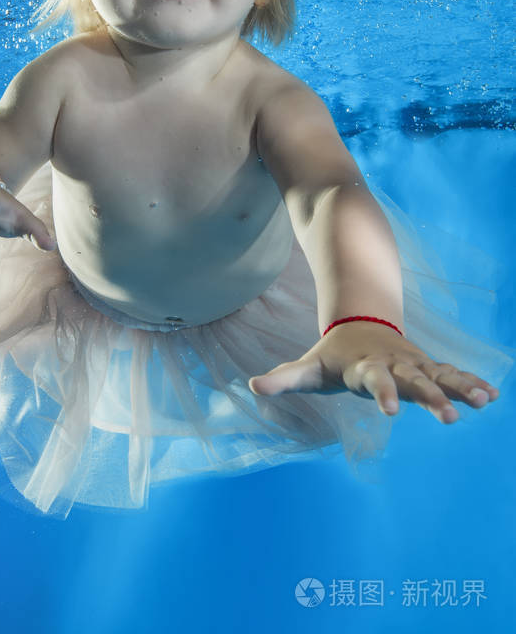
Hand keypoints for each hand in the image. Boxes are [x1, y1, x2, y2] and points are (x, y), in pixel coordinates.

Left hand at [248, 320, 498, 423]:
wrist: (359, 324)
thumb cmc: (332, 356)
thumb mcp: (307, 368)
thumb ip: (284, 378)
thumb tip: (252, 385)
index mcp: (364, 366)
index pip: (373, 380)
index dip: (381, 393)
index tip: (390, 411)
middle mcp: (393, 363)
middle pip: (413, 380)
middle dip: (430, 397)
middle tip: (448, 419)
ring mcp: (413, 364)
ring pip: (439, 374)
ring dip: (460, 387)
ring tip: (483, 401)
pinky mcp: (427, 366)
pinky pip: (452, 374)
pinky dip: (470, 383)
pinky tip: (493, 397)